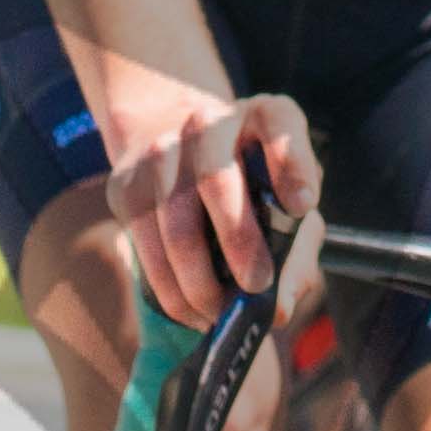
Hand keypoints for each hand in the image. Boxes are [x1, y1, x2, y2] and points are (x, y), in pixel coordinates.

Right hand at [113, 88, 311, 328]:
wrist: (183, 152)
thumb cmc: (254, 185)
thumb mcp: (288, 204)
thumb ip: (296, 251)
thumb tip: (278, 309)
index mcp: (266, 116)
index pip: (281, 128)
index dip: (292, 165)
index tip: (303, 206)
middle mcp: (210, 122)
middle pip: (215, 177)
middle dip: (238, 239)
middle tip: (256, 286)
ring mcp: (161, 149)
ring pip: (173, 222)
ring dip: (198, 280)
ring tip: (220, 314)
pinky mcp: (126, 184)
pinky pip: (144, 244)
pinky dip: (169, 288)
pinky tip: (192, 310)